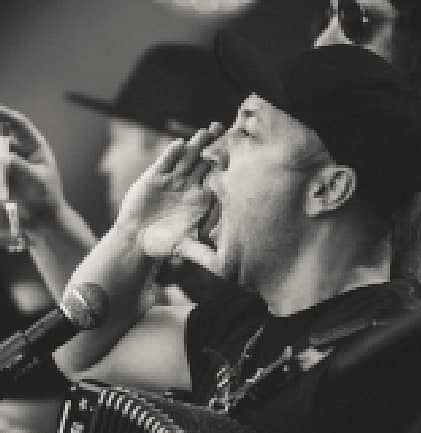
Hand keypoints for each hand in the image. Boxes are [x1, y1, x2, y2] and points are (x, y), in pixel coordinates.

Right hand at [0, 106, 65, 229]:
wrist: (45, 218)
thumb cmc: (47, 197)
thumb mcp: (36, 179)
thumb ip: (18, 166)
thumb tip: (3, 156)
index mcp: (35, 146)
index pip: (19, 124)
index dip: (6, 114)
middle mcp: (20, 151)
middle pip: (2, 136)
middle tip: (2, 156)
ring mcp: (10, 162)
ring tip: (3, 169)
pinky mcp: (3, 174)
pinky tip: (0, 176)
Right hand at [117, 122, 222, 266]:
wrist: (137, 239)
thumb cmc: (164, 245)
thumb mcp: (186, 248)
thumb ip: (203, 253)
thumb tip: (223, 268)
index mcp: (202, 199)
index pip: (217, 179)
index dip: (226, 167)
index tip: (238, 158)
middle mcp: (189, 186)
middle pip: (204, 162)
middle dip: (214, 147)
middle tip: (226, 132)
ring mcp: (173, 179)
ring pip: (187, 157)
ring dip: (196, 144)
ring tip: (207, 131)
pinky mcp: (154, 176)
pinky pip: (165, 161)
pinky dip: (171, 154)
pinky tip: (180, 145)